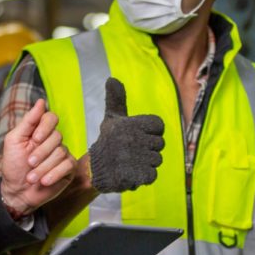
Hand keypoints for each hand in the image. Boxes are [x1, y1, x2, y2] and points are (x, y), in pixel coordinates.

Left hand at [0, 99, 75, 215]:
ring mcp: (62, 154)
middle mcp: (53, 140)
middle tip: (29, 163)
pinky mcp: (69, 168)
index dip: (45, 127)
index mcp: (40, 131)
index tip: (34, 139)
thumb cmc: (13, 165)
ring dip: (43, 167)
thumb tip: (41, 101)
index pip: (51, 118)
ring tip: (31, 178)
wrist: (16, 191)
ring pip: (61, 152)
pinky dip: (54, 174)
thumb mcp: (14, 140)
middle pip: (56, 136)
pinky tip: (44, 181)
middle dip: (41, 152)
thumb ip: (28, 121)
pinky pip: (68, 165)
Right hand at [88, 78, 163, 192]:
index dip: (151, 132)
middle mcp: (133, 140)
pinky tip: (132, 172)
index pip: (158, 125)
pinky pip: (152, 174)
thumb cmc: (108, 141)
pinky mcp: (135, 175)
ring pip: (157, 159)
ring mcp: (134, 159)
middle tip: (132, 151)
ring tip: (131, 162)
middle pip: (159, 144)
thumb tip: (111, 79)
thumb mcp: (112, 118)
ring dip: (146, 163)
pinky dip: (144, 176)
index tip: (138, 136)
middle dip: (148, 149)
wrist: (94, 169)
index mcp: (131, 124)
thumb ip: (116, 99)